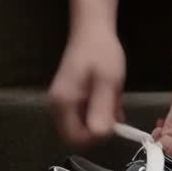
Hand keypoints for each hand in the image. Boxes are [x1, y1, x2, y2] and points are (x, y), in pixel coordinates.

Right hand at [48, 23, 125, 148]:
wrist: (92, 30)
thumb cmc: (101, 53)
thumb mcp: (108, 81)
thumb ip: (102, 109)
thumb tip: (101, 135)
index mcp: (63, 104)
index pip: (76, 140)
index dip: (96, 137)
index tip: (113, 121)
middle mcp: (57, 108)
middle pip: (77, 137)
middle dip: (99, 130)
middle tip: (114, 109)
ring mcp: (62, 104)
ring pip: (83, 128)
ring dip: (101, 120)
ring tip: (111, 98)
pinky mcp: (70, 101)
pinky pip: (84, 118)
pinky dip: (99, 113)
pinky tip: (107, 97)